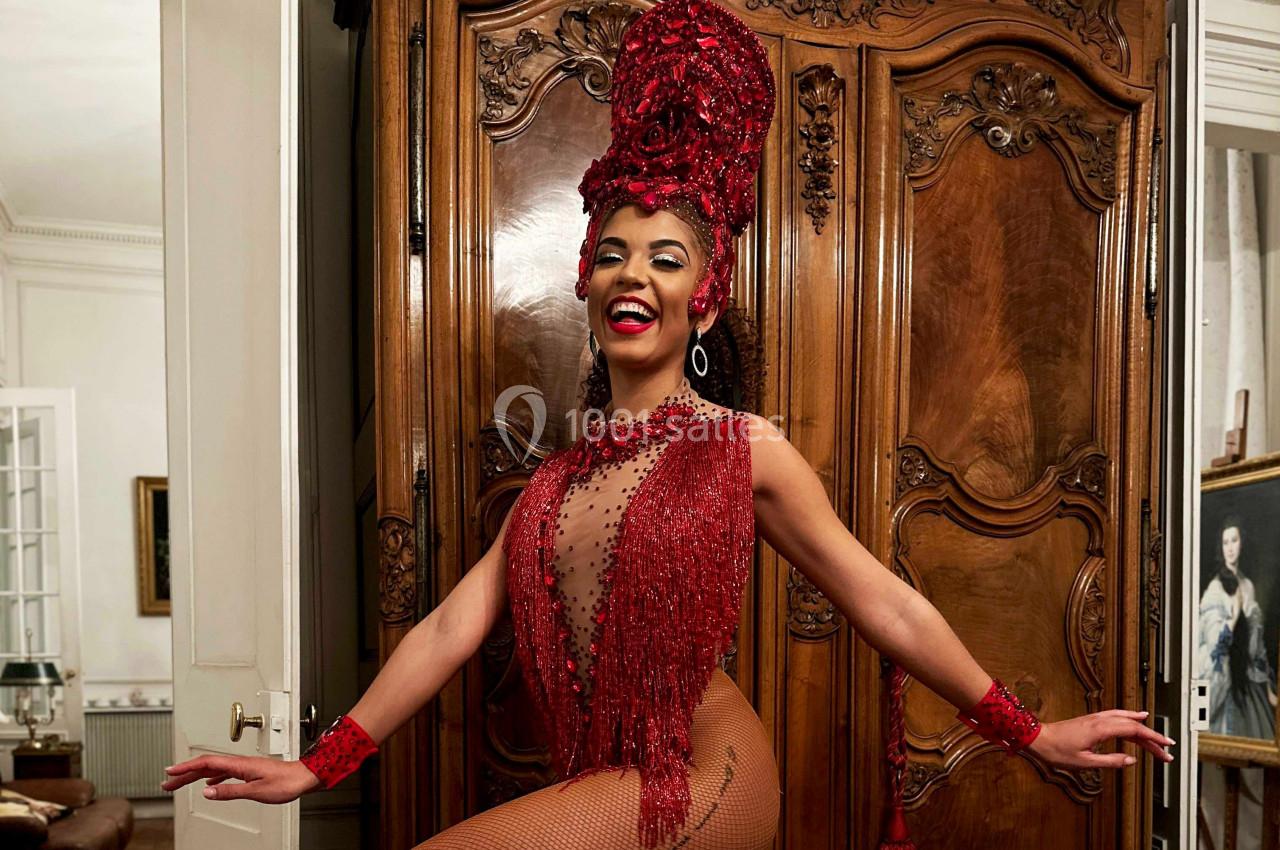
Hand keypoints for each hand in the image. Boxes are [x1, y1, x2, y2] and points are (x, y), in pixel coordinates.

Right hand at [161, 754, 321, 803]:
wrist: (303, 777)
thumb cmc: (286, 782)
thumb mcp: (256, 791)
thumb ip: (231, 791)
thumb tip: (207, 792)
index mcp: (239, 765)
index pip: (206, 763)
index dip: (186, 767)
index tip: (170, 772)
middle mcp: (239, 763)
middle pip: (206, 766)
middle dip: (184, 773)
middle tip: (167, 781)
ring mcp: (244, 767)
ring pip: (213, 769)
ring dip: (195, 776)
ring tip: (180, 783)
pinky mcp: (249, 772)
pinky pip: (224, 773)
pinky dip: (211, 779)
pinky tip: (208, 786)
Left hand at [1026, 710, 1173, 768]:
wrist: (1038, 738)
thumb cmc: (1057, 751)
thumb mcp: (1085, 762)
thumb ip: (1110, 761)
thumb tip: (1131, 760)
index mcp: (1100, 729)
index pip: (1134, 731)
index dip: (1153, 739)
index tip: (1167, 746)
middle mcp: (1100, 720)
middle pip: (1133, 725)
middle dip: (1152, 738)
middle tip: (1166, 751)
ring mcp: (1095, 718)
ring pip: (1125, 719)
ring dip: (1143, 728)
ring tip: (1157, 736)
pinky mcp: (1091, 720)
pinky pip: (1116, 716)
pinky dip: (1129, 717)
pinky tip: (1134, 718)